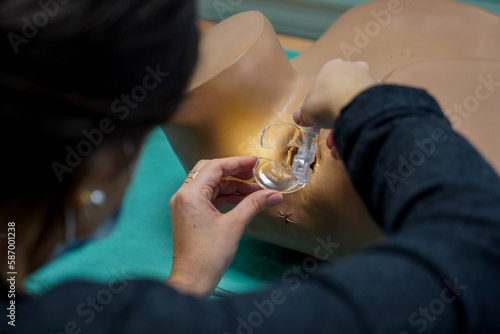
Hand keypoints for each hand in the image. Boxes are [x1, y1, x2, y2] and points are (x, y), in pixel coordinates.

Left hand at [165, 156, 282, 297]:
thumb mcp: (235, 225)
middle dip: (233, 171)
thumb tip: (273, 194)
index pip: (215, 167)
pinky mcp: (188, 215)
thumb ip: (254, 204)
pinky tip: (242, 200)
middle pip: (209, 172)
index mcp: (190, 195)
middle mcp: (183, 196)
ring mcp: (184, 205)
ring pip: (209, 185)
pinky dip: (224, 196)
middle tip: (253, 172)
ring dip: (231, 185)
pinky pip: (207, 197)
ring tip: (254, 190)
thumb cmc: (208, 256)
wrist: (192, 280)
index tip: (254, 162)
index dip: (237, 163)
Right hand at [293, 59, 378, 158]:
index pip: (323, 87)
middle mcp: (351, 68)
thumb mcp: (307, 111)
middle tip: (329, 138)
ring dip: (345, 126)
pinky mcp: (381, 92)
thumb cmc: (326, 101)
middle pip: (340, 97)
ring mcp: (368, 79)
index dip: (319, 106)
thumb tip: (298, 117)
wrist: (356, 104)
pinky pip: (366, 111)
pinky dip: (359, 125)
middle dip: (333, 120)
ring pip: (354, 106)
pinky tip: (352, 139)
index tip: (317, 120)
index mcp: (331, 68)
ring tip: (339, 145)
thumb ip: (303, 114)